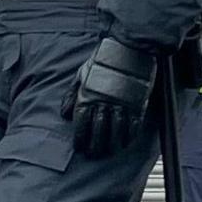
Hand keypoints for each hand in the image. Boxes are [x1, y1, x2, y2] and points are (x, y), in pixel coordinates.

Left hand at [71, 36, 155, 159]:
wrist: (129, 47)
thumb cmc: (104, 59)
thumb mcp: (82, 74)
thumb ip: (72, 95)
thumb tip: (64, 114)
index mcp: (88, 95)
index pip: (82, 123)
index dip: (80, 138)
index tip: (79, 147)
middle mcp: (104, 102)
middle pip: (98, 131)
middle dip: (95, 146)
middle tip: (93, 154)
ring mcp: (122, 103)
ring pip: (116, 131)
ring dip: (112, 144)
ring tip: (109, 151)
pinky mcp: (137, 103)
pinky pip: (133, 125)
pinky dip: (129, 136)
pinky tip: (125, 142)